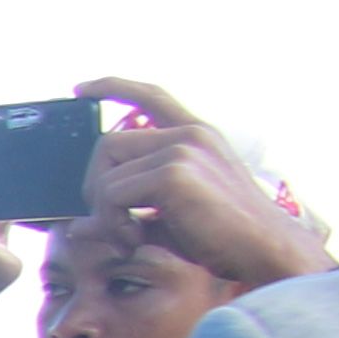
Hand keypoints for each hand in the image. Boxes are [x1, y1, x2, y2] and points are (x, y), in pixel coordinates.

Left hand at [80, 79, 333, 285]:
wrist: (263, 250)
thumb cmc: (221, 238)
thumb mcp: (170, 214)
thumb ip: (129, 208)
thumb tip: (75, 225)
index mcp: (196, 136)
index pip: (150, 97)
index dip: (112, 87)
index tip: (80, 89)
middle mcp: (190, 135)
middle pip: (107, 145)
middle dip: (95, 188)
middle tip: (114, 224)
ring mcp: (183, 149)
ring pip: (105, 175)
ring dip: (105, 214)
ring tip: (130, 237)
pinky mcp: (174, 173)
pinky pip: (112, 195)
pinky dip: (112, 224)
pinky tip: (136, 239)